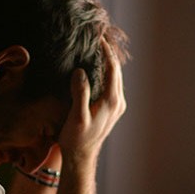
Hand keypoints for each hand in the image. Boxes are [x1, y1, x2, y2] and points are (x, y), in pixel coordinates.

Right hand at [58, 39, 125, 165]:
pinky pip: (111, 84)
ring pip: (115, 77)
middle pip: (116, 70)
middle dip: (108, 53)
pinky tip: (96, 68)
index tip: (98, 36)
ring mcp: (117, 105)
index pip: (112, 68)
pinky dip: (106, 73)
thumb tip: (80, 71)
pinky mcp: (112, 109)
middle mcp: (118, 102)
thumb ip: (80, 93)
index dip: (105, 50)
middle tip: (97, 37)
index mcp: (111, 101)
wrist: (81, 157)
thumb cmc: (76, 139)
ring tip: (97, 48)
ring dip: (107, 62)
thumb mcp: (76, 116)